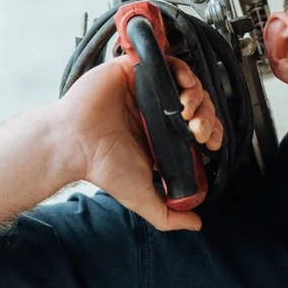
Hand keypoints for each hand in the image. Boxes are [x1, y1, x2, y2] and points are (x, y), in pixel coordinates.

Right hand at [58, 55, 223, 231]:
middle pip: (197, 104)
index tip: (209, 142)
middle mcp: (156, 112)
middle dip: (207, 115)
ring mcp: (147, 90)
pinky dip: (182, 71)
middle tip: (198, 128)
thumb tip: (195, 225)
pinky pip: (167, 62)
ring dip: (197, 94)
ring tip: (188, 109)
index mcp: (161, 135)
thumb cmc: (102, 167)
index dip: (211, 131)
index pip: (198, 128)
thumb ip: (168, 215)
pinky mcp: (135, 71)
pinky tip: (182, 88)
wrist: (76, 144)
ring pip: (187, 83)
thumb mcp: (143, 198)